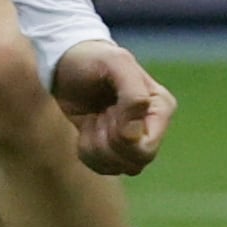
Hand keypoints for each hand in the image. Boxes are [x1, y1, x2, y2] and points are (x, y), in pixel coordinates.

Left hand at [50, 40, 172, 174]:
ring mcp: (132, 140)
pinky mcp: (112, 147)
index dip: (121, 138)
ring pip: (119, 168)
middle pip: (135, 162)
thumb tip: (135, 132)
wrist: (65, 62)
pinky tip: (87, 126)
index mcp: (160, 108)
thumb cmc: (93, 58)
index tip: (109, 111)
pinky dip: (87, 150)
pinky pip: (103, 167)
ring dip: (95, 145)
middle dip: (107, 143)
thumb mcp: (114, 63)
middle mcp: (151, 126)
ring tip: (93, 118)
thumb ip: (132, 93)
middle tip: (99, 115)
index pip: (147, 148)